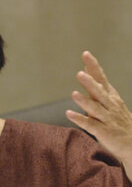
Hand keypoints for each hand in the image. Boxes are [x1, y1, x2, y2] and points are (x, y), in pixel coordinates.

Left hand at [66, 51, 131, 179]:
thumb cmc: (117, 119)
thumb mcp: (109, 99)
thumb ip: (96, 85)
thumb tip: (86, 68)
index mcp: (109, 96)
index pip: (101, 78)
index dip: (94, 67)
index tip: (86, 54)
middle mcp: (109, 105)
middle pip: (99, 92)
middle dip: (90, 82)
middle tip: (80, 73)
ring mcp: (107, 119)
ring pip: (95, 108)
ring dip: (84, 101)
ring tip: (74, 94)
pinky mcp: (104, 132)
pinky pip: (90, 125)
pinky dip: (80, 119)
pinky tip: (69, 114)